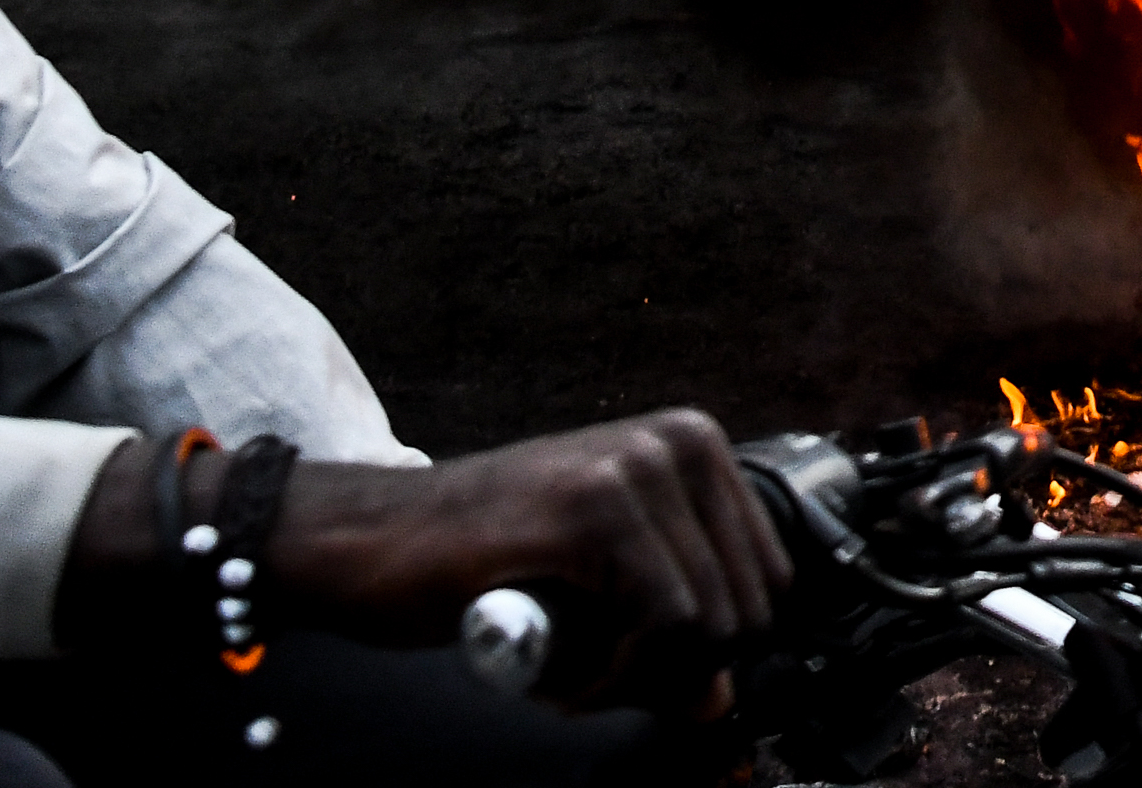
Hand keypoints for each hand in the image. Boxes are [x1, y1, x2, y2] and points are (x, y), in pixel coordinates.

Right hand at [66, 413, 788, 713]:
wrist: (371, 541)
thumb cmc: (482, 562)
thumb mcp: (601, 596)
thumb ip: (670, 638)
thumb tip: (720, 700)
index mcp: (691, 447)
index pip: (770, 586)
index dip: (704, 652)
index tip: (632, 655)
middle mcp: (676, 442)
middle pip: (747, 614)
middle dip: (673, 672)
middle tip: (588, 666)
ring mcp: (636, 467)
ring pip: (710, 627)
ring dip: (636, 679)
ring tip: (564, 660)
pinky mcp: (595, 508)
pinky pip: (663, 629)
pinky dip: (610, 678)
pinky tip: (551, 664)